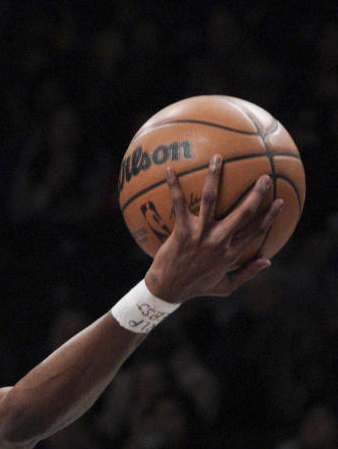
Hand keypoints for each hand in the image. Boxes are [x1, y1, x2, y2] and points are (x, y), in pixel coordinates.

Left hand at [144, 154, 282, 302]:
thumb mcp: (225, 286)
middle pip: (243, 213)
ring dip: (214, 177)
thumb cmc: (196, 287)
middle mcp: (219, 241)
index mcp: (232, 253)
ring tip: (217, 158)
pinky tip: (169, 170)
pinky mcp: (181, 231)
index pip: (256, 230)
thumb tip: (268, 260)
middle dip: (256, 194)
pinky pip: (178, 204)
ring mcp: (200, 234)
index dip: (270, 216)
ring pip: (211, 200)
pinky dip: (173, 186)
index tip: (280, 201)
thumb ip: (247, 273)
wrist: (168, 290)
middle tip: (264, 177)